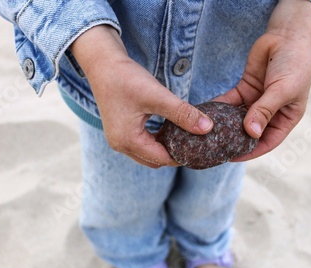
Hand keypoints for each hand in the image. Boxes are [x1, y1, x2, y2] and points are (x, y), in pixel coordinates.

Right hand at [70, 26, 212, 167]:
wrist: (102, 63)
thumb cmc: (126, 78)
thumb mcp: (157, 96)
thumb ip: (182, 113)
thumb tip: (208, 128)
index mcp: (128, 141)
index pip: (162, 159)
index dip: (183, 155)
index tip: (201, 147)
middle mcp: (120, 145)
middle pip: (154, 160)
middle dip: (174, 154)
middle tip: (194, 141)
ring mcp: (118, 139)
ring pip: (148, 153)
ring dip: (165, 147)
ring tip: (183, 134)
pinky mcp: (119, 131)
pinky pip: (141, 144)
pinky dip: (156, 140)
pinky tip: (168, 127)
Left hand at [215, 0, 310, 160]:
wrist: (288, 35)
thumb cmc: (295, 63)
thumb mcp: (283, 89)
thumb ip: (265, 110)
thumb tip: (251, 132)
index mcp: (286, 118)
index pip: (267, 142)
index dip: (250, 152)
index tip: (231, 157)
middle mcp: (270, 113)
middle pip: (248, 133)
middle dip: (232, 141)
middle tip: (213, 149)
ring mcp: (256, 102)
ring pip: (236, 119)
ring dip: (223, 125)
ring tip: (205, 135)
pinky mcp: (244, 90)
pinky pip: (229, 102)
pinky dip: (219, 108)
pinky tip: (205, 114)